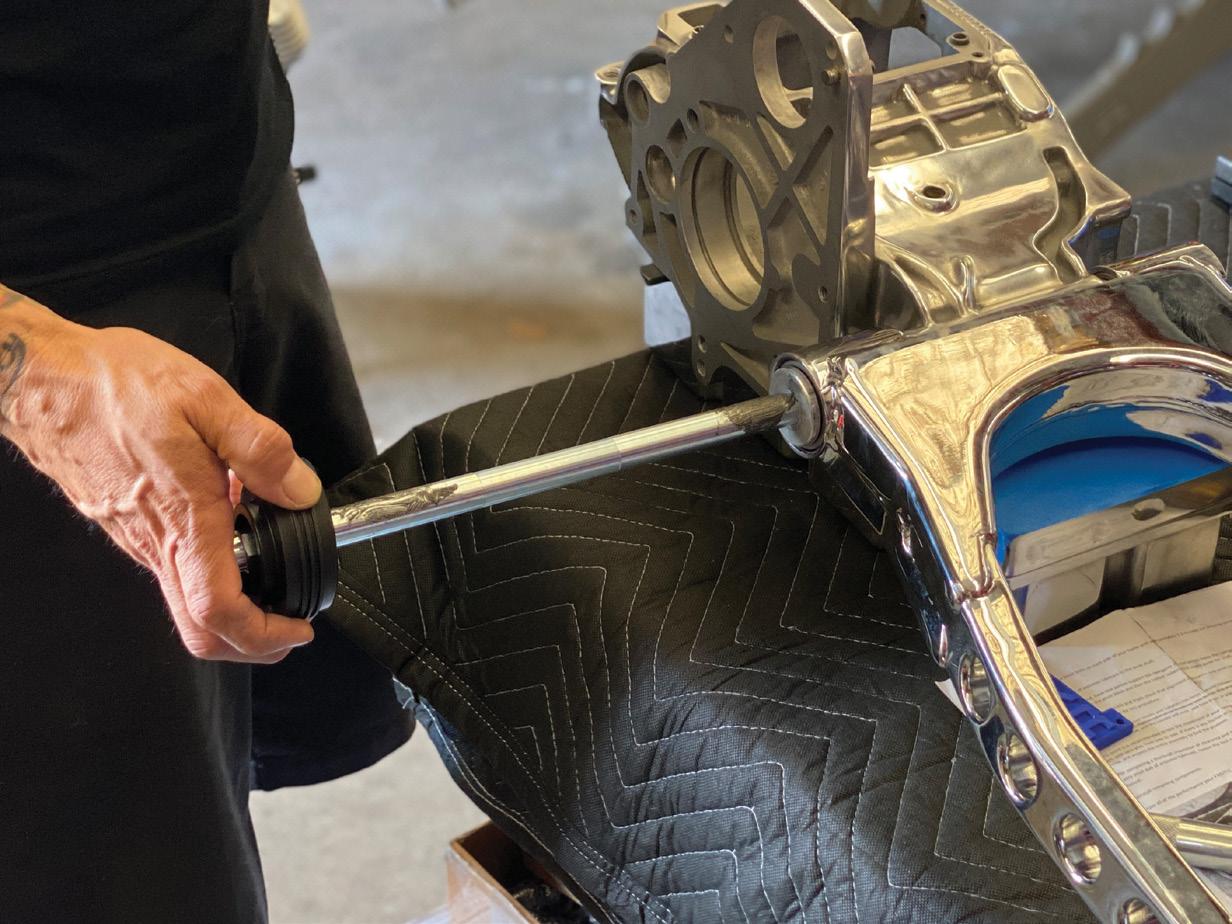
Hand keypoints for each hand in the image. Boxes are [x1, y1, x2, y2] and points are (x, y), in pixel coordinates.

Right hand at [2, 295, 318, 662]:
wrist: (42, 378)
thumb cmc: (116, 385)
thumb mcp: (206, 400)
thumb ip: (261, 449)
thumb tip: (301, 490)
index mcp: (183, 519)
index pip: (218, 610)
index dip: (263, 634)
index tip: (298, 630)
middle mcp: (155, 543)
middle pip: (200, 627)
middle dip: (251, 641)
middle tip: (290, 624)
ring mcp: (136, 538)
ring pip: (185, 600)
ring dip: (233, 606)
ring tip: (272, 572)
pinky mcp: (126, 525)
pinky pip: (171, 567)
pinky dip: (208, 571)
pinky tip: (231, 529)